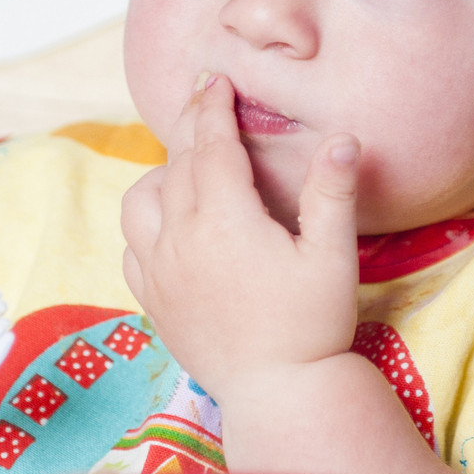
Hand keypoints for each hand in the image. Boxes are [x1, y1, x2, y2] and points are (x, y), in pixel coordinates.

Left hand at [120, 74, 360, 403]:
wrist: (279, 394)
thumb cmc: (313, 325)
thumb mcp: (334, 257)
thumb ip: (333, 193)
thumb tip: (342, 137)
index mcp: (224, 220)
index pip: (212, 145)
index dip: (213, 106)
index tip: (216, 79)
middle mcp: (180, 239)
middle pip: (177, 164)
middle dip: (193, 126)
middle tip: (205, 98)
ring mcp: (160, 272)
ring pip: (140, 200)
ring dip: (162, 172)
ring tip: (187, 164)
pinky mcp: (153, 301)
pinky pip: (131, 246)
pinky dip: (145, 221)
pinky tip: (167, 222)